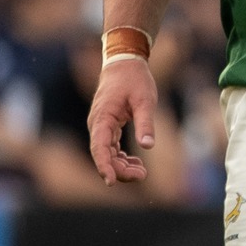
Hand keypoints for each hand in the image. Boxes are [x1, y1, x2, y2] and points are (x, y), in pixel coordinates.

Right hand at [88, 57, 156, 183]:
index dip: (104, 166)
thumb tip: (148, 146)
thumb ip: (145, 123)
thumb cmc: (135, 80)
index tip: (111, 181)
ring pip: (107, 154)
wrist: (125, 63)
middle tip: (142, 175)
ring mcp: (101, 126)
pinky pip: (111, 148)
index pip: (99, 148)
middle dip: (120, 170)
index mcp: (102, 118)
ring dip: (121, 166)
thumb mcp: (145, 101)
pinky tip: (136, 163)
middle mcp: (97, 124)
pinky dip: (122, 158)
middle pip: (103, 155)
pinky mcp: (108, 127)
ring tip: (141, 172)